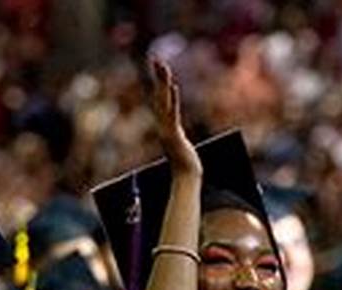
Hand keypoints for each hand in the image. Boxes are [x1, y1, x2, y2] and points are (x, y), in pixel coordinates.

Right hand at [148, 57, 200, 177]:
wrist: (186, 179)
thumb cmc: (186, 167)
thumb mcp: (181, 148)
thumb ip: (177, 141)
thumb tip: (177, 141)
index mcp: (165, 126)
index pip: (161, 100)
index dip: (160, 83)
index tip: (158, 67)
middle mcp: (163, 125)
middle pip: (160, 96)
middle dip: (158, 76)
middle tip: (155, 58)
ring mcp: (167, 129)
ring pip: (164, 102)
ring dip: (163, 83)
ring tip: (162, 66)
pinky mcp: (173, 135)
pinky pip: (172, 114)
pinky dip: (173, 101)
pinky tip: (174, 87)